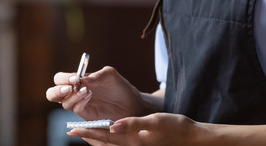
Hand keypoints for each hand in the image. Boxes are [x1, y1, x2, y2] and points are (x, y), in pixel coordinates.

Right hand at [45, 66, 148, 120]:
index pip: (59, 79)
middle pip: (53, 94)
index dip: (63, 78)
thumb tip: (82, 79)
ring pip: (63, 103)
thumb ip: (96, 75)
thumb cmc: (120, 87)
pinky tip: (90, 96)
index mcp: (77, 81)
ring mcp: (80, 105)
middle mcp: (75, 93)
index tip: (75, 78)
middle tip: (69, 88)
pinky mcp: (86, 116)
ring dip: (72, 96)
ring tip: (87, 91)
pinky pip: (76, 110)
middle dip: (57, 90)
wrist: (132, 105)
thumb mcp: (110, 75)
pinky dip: (80, 102)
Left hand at [68, 113, 202, 145]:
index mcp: (133, 141)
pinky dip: (109, 137)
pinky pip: (119, 142)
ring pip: (111, 143)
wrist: (192, 138)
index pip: (105, 137)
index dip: (88, 133)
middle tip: (73, 130)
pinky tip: (108, 130)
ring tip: (85, 131)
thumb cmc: (176, 128)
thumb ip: (133, 124)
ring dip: (98, 137)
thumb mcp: (155, 122)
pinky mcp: (141, 143)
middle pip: (105, 143)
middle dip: (89, 136)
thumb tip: (112, 125)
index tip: (73, 130)